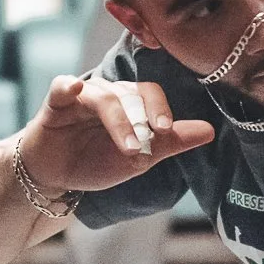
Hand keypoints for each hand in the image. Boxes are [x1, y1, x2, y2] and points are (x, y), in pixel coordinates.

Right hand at [18, 76, 213, 193]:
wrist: (58, 178)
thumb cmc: (98, 161)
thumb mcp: (139, 157)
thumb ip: (171, 142)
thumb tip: (210, 131)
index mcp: (129, 103)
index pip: (150, 93)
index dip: (160, 108)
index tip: (166, 129)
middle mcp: (108, 94)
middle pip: (128, 93)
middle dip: (140, 121)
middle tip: (145, 146)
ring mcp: (81, 97)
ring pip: (103, 97)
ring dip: (117, 122)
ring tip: (127, 148)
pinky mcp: (54, 105)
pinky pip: (60, 87)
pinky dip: (67, 85)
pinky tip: (74, 87)